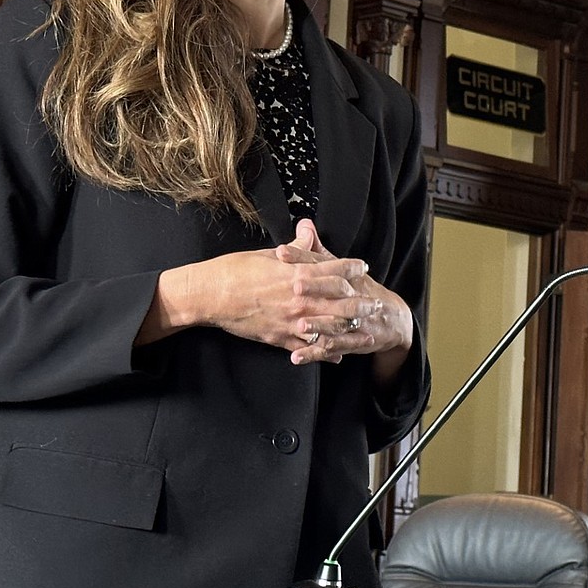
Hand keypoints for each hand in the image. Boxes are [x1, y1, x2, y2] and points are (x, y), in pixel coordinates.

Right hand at [135, 234, 377, 361]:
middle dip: (362, 304)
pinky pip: (309, 348)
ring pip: (331, 328)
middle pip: (342, 302)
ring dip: (351, 330)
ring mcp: (291, 320)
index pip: (336, 270)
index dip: (353, 268)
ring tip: (366, 332)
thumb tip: (309, 232)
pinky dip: (326, 352)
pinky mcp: (280, 338)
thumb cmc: (235, 269)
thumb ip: (295, 249)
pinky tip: (338, 355)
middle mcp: (300, 298)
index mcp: (298, 273)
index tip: (364, 268)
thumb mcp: (268, 254)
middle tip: (376, 304)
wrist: (211, 295)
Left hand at [275, 219, 412, 372]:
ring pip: (335, 323)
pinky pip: (331, 350)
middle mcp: (352, 297)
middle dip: (315, 287)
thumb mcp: (343, 269)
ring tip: (299, 325)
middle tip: (294, 285)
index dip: (304, 257)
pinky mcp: (350, 343)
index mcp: (347, 277)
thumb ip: (319, 252)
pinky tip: (296, 357)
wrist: (393, 319)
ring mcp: (353, 322)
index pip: (324, 263)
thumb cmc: (361, 290)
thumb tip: (304, 224)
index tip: (281, 252)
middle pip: (334, 290)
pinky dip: (314, 354)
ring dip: (318, 324)